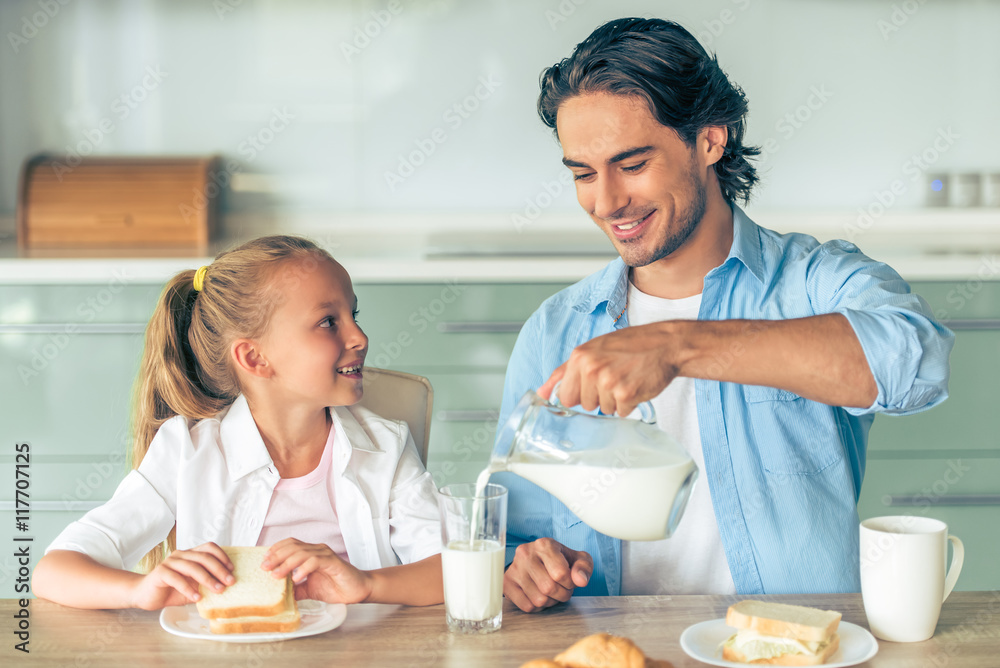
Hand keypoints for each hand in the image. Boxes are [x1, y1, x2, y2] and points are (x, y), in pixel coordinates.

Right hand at [130, 542, 234, 609]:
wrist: (145, 595)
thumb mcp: (193, 587)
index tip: (232, 570)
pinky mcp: (161, 572)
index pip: (209, 547)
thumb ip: (206, 584)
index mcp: (190, 554)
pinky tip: (197, 598)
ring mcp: (170, 562)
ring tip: (218, 590)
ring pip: (192, 566)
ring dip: (208, 579)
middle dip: (219, 569)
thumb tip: (227, 587)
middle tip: (230, 582)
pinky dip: (189, 589)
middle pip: (204, 557)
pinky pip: (177, 579)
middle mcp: (181, 555)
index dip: (222, 556)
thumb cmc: (171, 590)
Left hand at [261, 538, 372, 604]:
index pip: (290, 544)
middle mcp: (317, 550)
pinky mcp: (333, 562)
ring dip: (287, 563)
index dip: (276, 550)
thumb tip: (278, 593)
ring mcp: (325, 555)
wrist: (357, 590)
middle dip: (276, 556)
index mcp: (311, 553)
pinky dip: (304, 568)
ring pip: (302, 552)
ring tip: (277, 574)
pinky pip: (315, 561)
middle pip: (293, 546)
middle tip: (265, 567)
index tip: (264, 560)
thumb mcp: (309, 589)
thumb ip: (295, 588)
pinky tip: (297, 578)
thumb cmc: (336, 586)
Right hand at [504, 538, 592, 612]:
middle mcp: (525, 553)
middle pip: (549, 588)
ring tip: (551, 592)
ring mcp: (514, 569)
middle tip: (562, 589)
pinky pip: (526, 606)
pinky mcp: (507, 584)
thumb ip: (584, 567)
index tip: (570, 581)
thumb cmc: (561, 561)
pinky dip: (537, 607)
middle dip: (562, 594)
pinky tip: (539, 596)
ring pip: (538, 599)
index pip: (560, 573)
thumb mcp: (579, 559)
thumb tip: (580, 580)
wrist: (539, 561)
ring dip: (550, 601)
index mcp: (544, 544)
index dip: (570, 583)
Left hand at [538, 323, 683, 416]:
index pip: (565, 395)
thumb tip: (541, 393)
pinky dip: (630, 404)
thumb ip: (564, 372)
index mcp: (579, 356)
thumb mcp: (594, 350)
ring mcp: (608, 382)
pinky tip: (636, 385)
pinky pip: (621, 412)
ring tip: (627, 379)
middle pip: (585, 404)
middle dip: (600, 396)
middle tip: (616, 376)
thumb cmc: (630, 346)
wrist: (665, 344)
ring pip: (604, 410)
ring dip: (616, 400)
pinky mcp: (625, 394)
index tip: (593, 385)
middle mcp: (591, 368)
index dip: (580, 393)